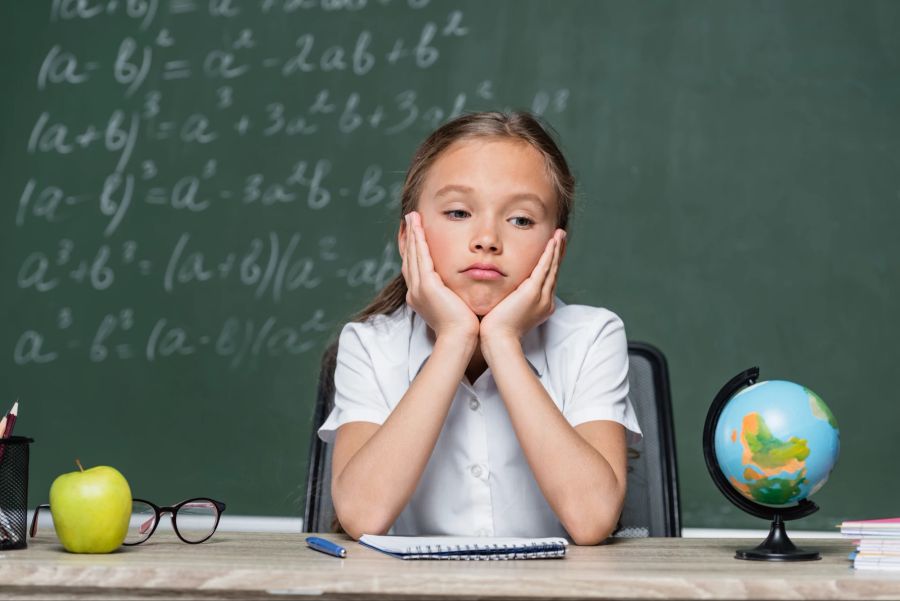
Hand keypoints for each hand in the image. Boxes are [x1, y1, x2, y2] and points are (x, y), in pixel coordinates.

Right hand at [401, 211, 479, 340]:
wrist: (460, 339)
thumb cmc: (463, 327)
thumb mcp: (455, 305)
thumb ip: (453, 293)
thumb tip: (459, 286)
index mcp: (420, 297)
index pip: (414, 267)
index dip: (414, 249)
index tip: (416, 234)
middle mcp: (415, 292)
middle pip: (410, 258)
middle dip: (410, 237)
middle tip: (410, 219)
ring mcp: (419, 289)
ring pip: (413, 255)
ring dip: (412, 234)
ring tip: (412, 218)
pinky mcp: (427, 286)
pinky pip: (421, 258)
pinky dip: (419, 241)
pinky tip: (419, 228)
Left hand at [479, 229, 565, 344]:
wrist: (498, 340)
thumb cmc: (497, 330)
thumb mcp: (506, 311)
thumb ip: (510, 299)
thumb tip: (504, 292)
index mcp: (540, 305)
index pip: (548, 279)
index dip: (551, 263)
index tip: (552, 249)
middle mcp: (545, 300)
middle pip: (554, 271)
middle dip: (558, 252)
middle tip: (561, 236)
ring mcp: (541, 297)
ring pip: (552, 268)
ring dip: (556, 249)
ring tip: (559, 234)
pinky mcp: (532, 293)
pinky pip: (544, 268)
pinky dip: (549, 254)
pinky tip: (552, 242)